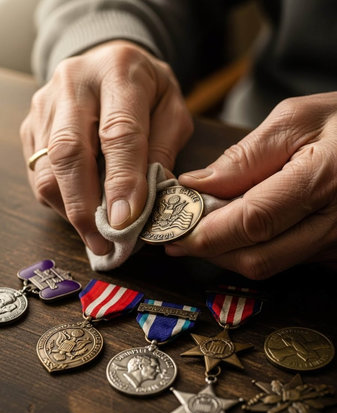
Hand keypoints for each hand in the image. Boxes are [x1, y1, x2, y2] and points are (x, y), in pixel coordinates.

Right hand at [21, 40, 192, 253]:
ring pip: (47, 168)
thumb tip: (149, 202)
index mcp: (119, 73)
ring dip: (70, 210)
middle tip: (103, 242)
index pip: (119, 133)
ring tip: (95, 235)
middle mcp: (73, 84)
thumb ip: (164, 150)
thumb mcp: (172, 110)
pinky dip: (60, 200)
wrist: (107, 62)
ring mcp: (45, 106)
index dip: (122, 181)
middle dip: (85, 206)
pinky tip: (81, 210)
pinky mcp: (32, 126)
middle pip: (69, 152)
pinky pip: (38, 173)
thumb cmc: (147, 89)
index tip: (125, 221)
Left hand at [166, 92, 336, 278]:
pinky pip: (284, 260)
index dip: (207, 233)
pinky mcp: (333, 251)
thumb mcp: (295, 120)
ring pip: (268, 265)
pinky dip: (251, 249)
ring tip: (203, 229)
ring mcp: (336, 243)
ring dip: (227, 253)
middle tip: (179, 236)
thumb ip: (245, 157)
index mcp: (323, 180)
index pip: (252, 222)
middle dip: (210, 251)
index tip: (172, 232)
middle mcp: (333, 224)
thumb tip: (198, 185)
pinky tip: (236, 231)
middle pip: (257, 258)